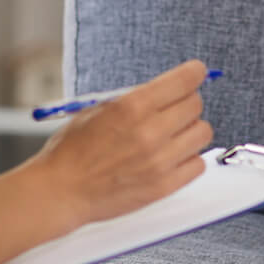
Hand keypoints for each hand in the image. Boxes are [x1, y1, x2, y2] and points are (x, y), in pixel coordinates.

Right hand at [30, 59, 213, 228]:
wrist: (61, 191)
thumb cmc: (72, 151)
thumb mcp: (96, 110)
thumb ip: (133, 100)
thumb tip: (165, 91)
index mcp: (131, 107)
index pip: (184, 81)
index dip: (194, 73)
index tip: (196, 73)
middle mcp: (149, 131)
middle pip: (196, 105)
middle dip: (186, 102)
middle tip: (174, 109)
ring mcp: (159, 161)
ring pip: (203, 133)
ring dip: (190, 130)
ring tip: (173, 135)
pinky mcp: (164, 186)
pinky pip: (198, 164)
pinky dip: (189, 158)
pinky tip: (173, 157)